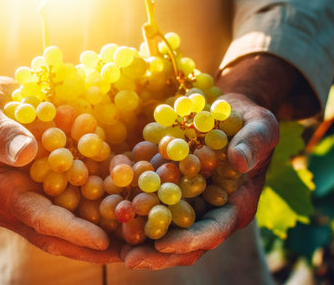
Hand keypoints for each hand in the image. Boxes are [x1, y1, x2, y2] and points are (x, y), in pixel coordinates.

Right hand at [0, 76, 119, 262]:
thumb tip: (27, 153)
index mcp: (7, 195)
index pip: (42, 221)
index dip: (72, 232)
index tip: (102, 241)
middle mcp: (31, 201)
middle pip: (67, 231)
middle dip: (100, 243)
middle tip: (135, 250)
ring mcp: (49, 191)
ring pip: (82, 214)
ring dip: (112, 223)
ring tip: (143, 232)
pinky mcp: (62, 176)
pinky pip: (88, 190)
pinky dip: (110, 193)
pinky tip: (135, 193)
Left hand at [123, 54, 294, 269]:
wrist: (228, 114)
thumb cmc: (250, 121)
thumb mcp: (261, 125)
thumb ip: (254, 142)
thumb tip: (240, 161)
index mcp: (235, 204)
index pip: (214, 230)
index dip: (190, 240)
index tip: (164, 246)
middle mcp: (210, 209)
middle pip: (185, 239)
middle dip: (158, 253)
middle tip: (130, 259)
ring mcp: (189, 200)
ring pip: (165, 226)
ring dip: (141, 236)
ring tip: (116, 246)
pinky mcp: (172, 187)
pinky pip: (153, 201)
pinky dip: (135, 206)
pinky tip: (113, 207)